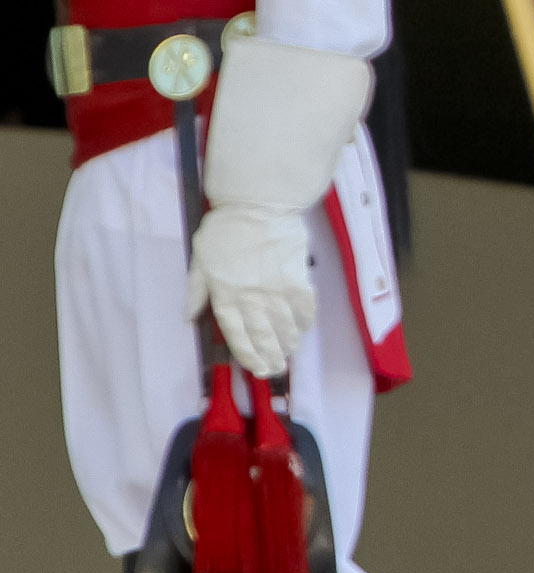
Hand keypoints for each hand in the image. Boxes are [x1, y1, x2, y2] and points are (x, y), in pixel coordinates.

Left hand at [184, 204, 313, 377]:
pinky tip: (306, 327)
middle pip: (262, 335)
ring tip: (290, 352)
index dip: (247, 355)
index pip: (236, 334)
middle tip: (276, 369)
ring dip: (288, 342)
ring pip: (284, 325)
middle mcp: (250, 297)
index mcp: (224, 294)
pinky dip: (306, 319)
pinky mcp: (297, 276)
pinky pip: (305, 305)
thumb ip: (196, 290)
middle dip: (270, 356)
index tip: (256, 368)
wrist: (259, 203)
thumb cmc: (226, 229)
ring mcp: (276, 288)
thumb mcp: (199, 259)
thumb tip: (188, 317)